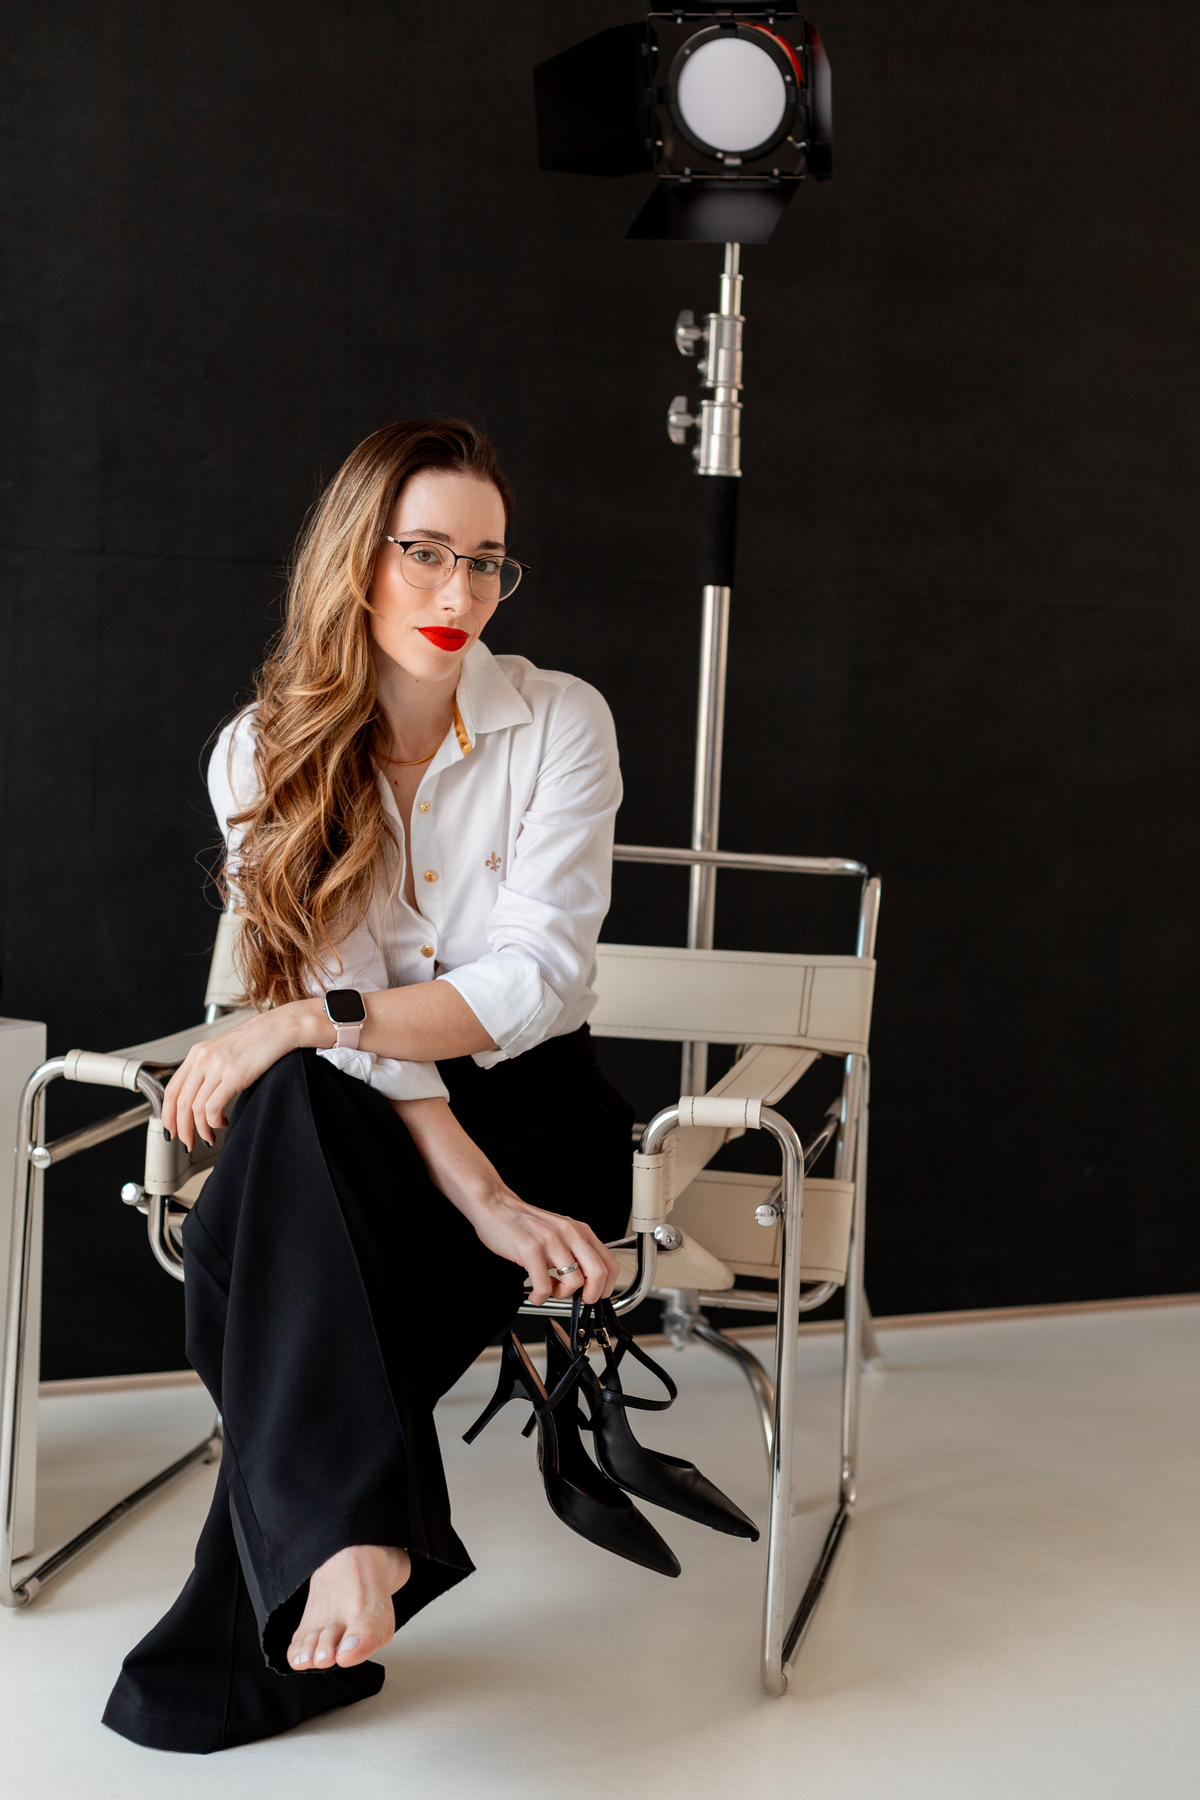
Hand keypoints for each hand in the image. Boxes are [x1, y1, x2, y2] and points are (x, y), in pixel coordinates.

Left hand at [163, 1004, 315, 1149]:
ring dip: (200, 1130)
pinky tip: (223, 1123)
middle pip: (181, 1102)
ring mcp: (217, 1066)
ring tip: (208, 1137)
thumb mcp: (224, 1049)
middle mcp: (203, 1059)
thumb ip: (209, 1067)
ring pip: (195, 1109)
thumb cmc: (258, 1040)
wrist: (281, 1027)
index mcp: (197, 1053)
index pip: (172, 1088)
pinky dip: (214, 1122)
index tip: (172, 1129)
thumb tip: (200, 1095)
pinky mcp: (233, 1075)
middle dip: (181, 1129)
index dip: (168, 1114)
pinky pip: (212, 1108)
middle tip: (186, 1143)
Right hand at [467, 1190, 619, 1305]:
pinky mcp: (530, 1250)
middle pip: (598, 1274)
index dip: (607, 1287)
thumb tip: (587, 1283)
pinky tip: (534, 1294)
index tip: (595, 1295)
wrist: (496, 1205)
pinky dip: (540, 1298)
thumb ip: (575, 1253)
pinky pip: (544, 1286)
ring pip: (574, 1282)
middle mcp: (570, 1234)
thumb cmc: (525, 1223)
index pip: (610, 1264)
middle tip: (577, 1300)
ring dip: (562, 1296)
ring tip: (549, 1290)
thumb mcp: (559, 1233)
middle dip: (591, 1296)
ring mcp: (551, 1241)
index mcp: (580, 1231)